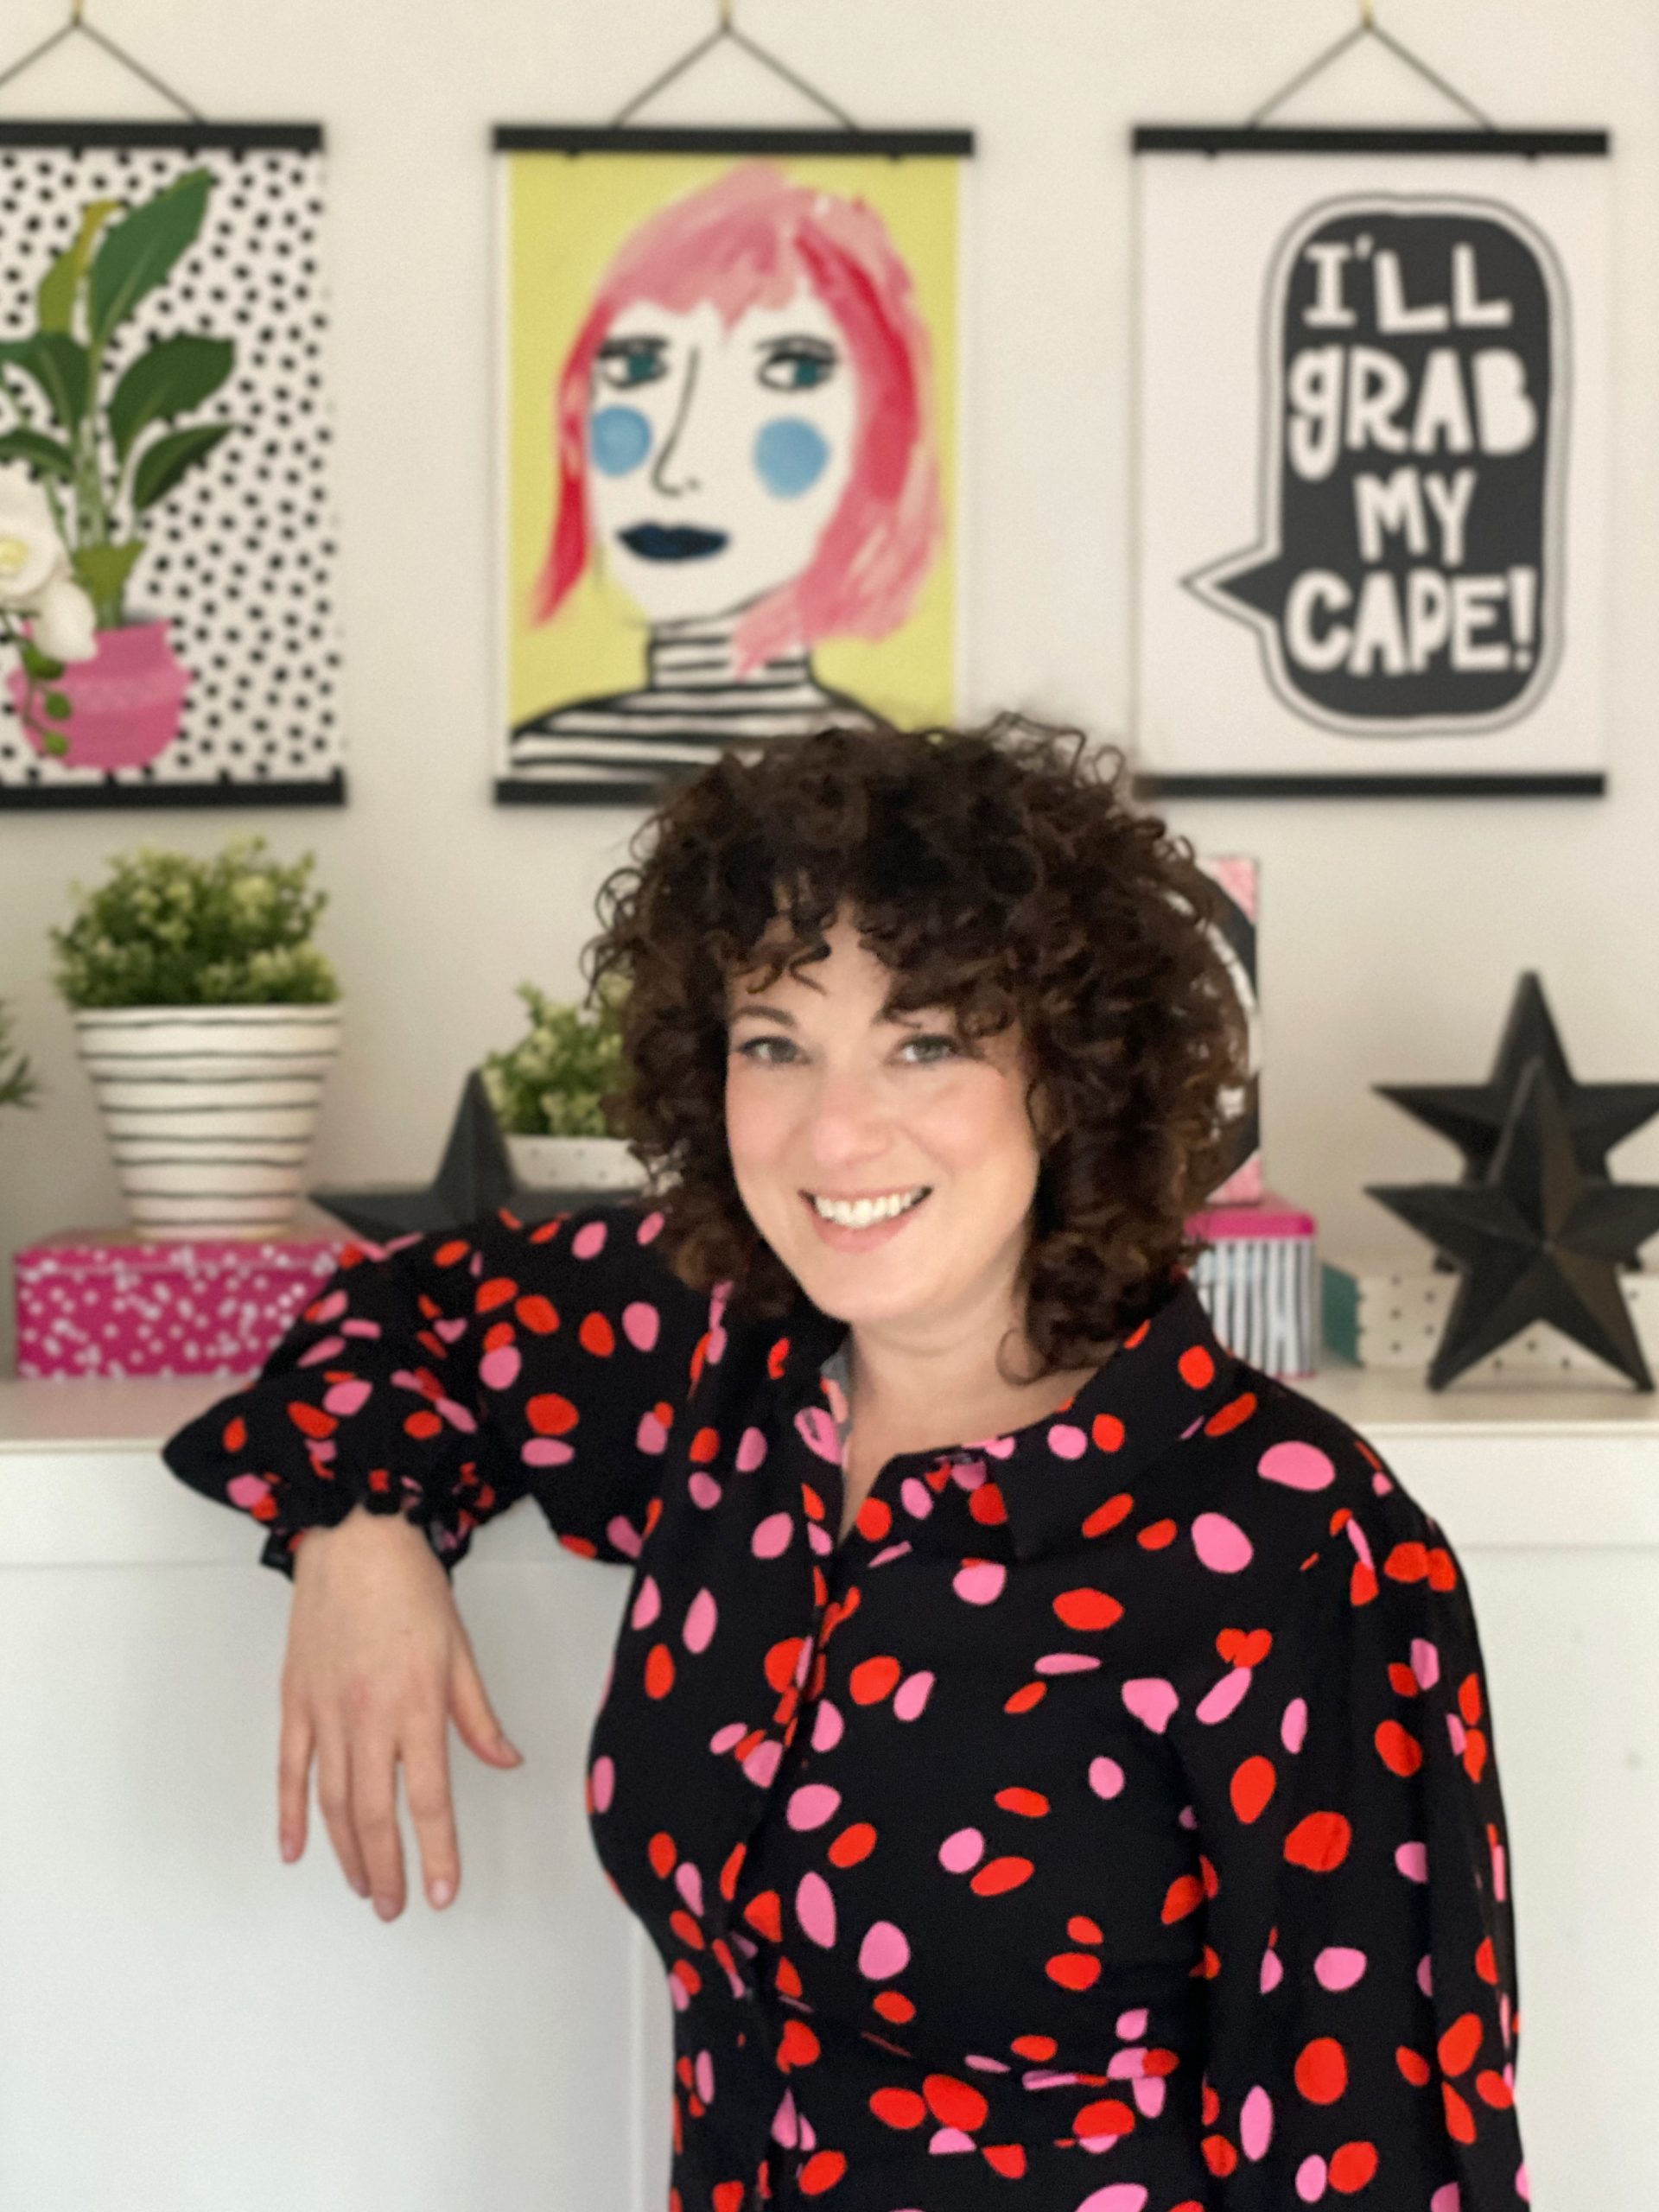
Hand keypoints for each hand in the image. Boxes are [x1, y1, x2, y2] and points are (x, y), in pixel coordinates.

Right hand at [278, 1502, 523, 1919]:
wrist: (356, 1540)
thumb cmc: (412, 1589)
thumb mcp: (460, 1651)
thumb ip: (477, 1716)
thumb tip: (506, 1761)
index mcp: (418, 1708)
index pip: (430, 1799)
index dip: (437, 1852)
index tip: (443, 1892)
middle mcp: (369, 1720)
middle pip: (376, 1815)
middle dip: (387, 1869)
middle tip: (395, 1906)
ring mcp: (326, 1715)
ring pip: (333, 1803)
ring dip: (347, 1852)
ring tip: (362, 1887)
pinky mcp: (295, 1703)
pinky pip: (290, 1771)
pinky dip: (290, 1815)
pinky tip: (296, 1850)